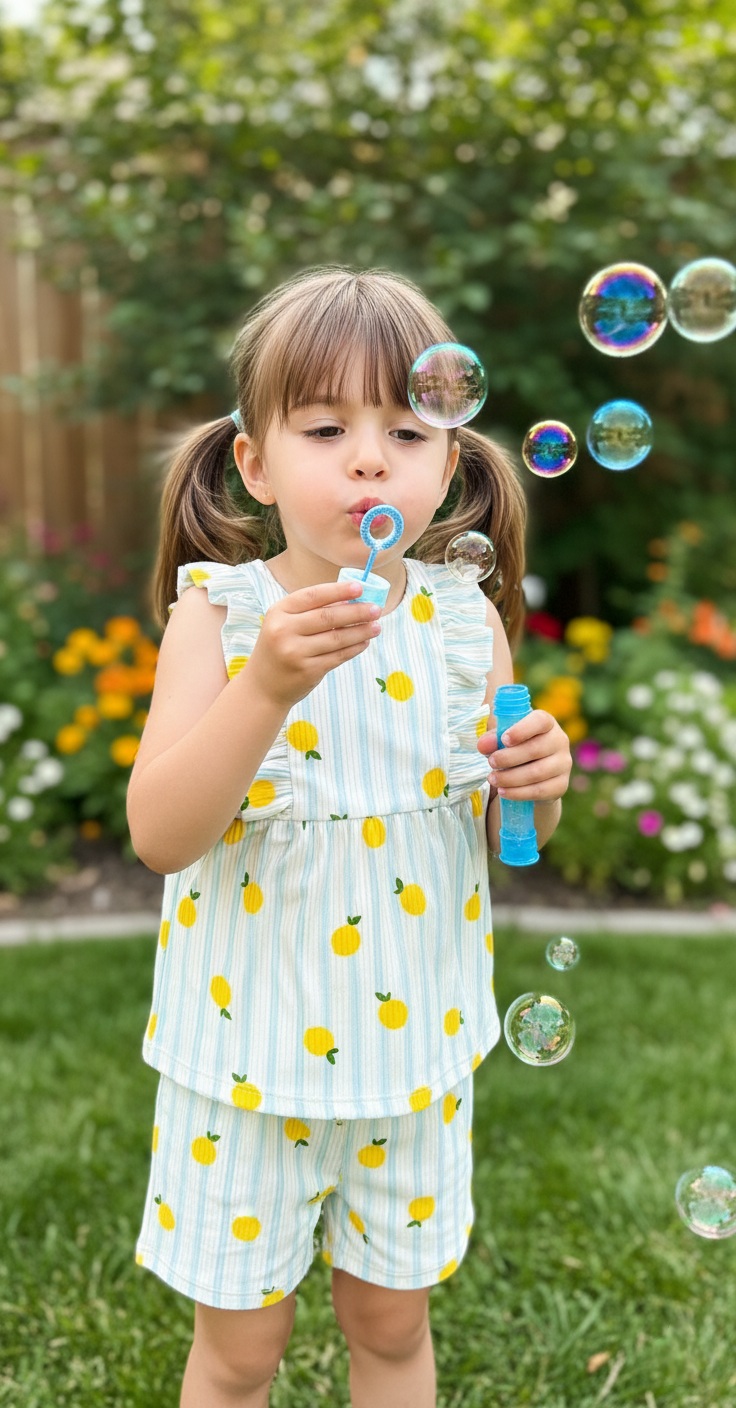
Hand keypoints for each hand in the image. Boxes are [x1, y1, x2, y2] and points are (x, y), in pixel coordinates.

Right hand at [246, 580, 380, 709]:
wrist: (263, 687)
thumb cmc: (279, 648)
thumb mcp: (284, 624)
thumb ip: (310, 611)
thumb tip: (349, 600)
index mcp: (278, 612)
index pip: (312, 596)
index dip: (338, 590)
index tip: (360, 587)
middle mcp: (284, 631)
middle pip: (328, 617)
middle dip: (356, 612)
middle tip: (376, 609)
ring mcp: (295, 652)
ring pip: (337, 638)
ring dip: (361, 631)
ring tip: (377, 626)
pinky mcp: (308, 671)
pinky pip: (338, 656)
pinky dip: (355, 648)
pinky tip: (365, 642)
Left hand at [477, 709, 571, 802]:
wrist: (534, 776)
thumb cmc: (517, 749)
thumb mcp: (503, 740)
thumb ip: (492, 739)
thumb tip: (483, 745)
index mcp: (547, 723)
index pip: (540, 721)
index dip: (522, 730)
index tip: (504, 739)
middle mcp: (560, 741)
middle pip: (535, 749)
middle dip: (509, 758)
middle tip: (491, 762)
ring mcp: (563, 764)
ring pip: (536, 773)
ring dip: (510, 778)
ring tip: (492, 779)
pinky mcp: (561, 785)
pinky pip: (540, 791)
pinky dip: (518, 793)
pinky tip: (503, 791)